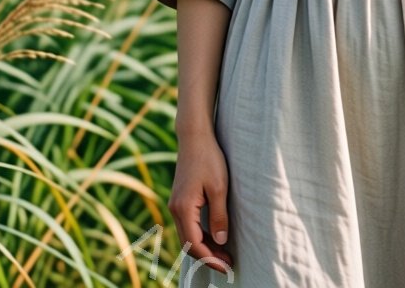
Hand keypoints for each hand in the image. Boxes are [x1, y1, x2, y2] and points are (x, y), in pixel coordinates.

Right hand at [169, 129, 234, 276]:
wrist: (194, 137)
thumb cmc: (209, 159)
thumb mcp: (219, 188)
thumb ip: (219, 216)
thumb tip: (221, 241)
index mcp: (183, 208)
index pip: (194, 244)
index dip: (210, 259)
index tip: (227, 266)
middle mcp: (175, 209)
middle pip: (189, 244)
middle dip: (208, 257)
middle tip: (229, 264)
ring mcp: (176, 205)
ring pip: (188, 236)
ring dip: (205, 247)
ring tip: (225, 254)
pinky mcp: (180, 201)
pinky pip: (188, 226)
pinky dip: (201, 236)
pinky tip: (216, 238)